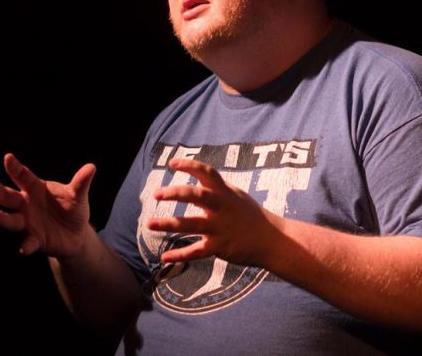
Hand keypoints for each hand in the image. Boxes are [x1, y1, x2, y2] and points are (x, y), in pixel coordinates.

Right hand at [0, 153, 94, 256]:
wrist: (77, 233)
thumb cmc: (72, 208)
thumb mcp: (78, 195)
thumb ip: (81, 183)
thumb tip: (92, 167)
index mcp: (35, 189)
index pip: (23, 176)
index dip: (15, 167)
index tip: (8, 157)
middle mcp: (26, 204)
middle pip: (8, 196)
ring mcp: (28, 222)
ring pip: (11, 219)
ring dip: (3, 218)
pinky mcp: (34, 239)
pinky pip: (28, 242)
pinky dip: (26, 245)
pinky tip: (23, 248)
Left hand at [146, 158, 282, 266]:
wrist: (272, 239)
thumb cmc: (250, 215)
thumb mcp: (236, 195)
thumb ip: (217, 187)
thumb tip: (198, 176)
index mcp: (224, 192)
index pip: (206, 172)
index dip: (189, 165)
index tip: (172, 163)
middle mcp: (220, 207)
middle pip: (196, 195)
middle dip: (175, 193)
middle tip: (156, 194)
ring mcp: (219, 227)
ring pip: (190, 224)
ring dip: (168, 224)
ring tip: (149, 223)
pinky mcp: (219, 246)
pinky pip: (196, 251)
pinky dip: (180, 255)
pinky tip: (164, 257)